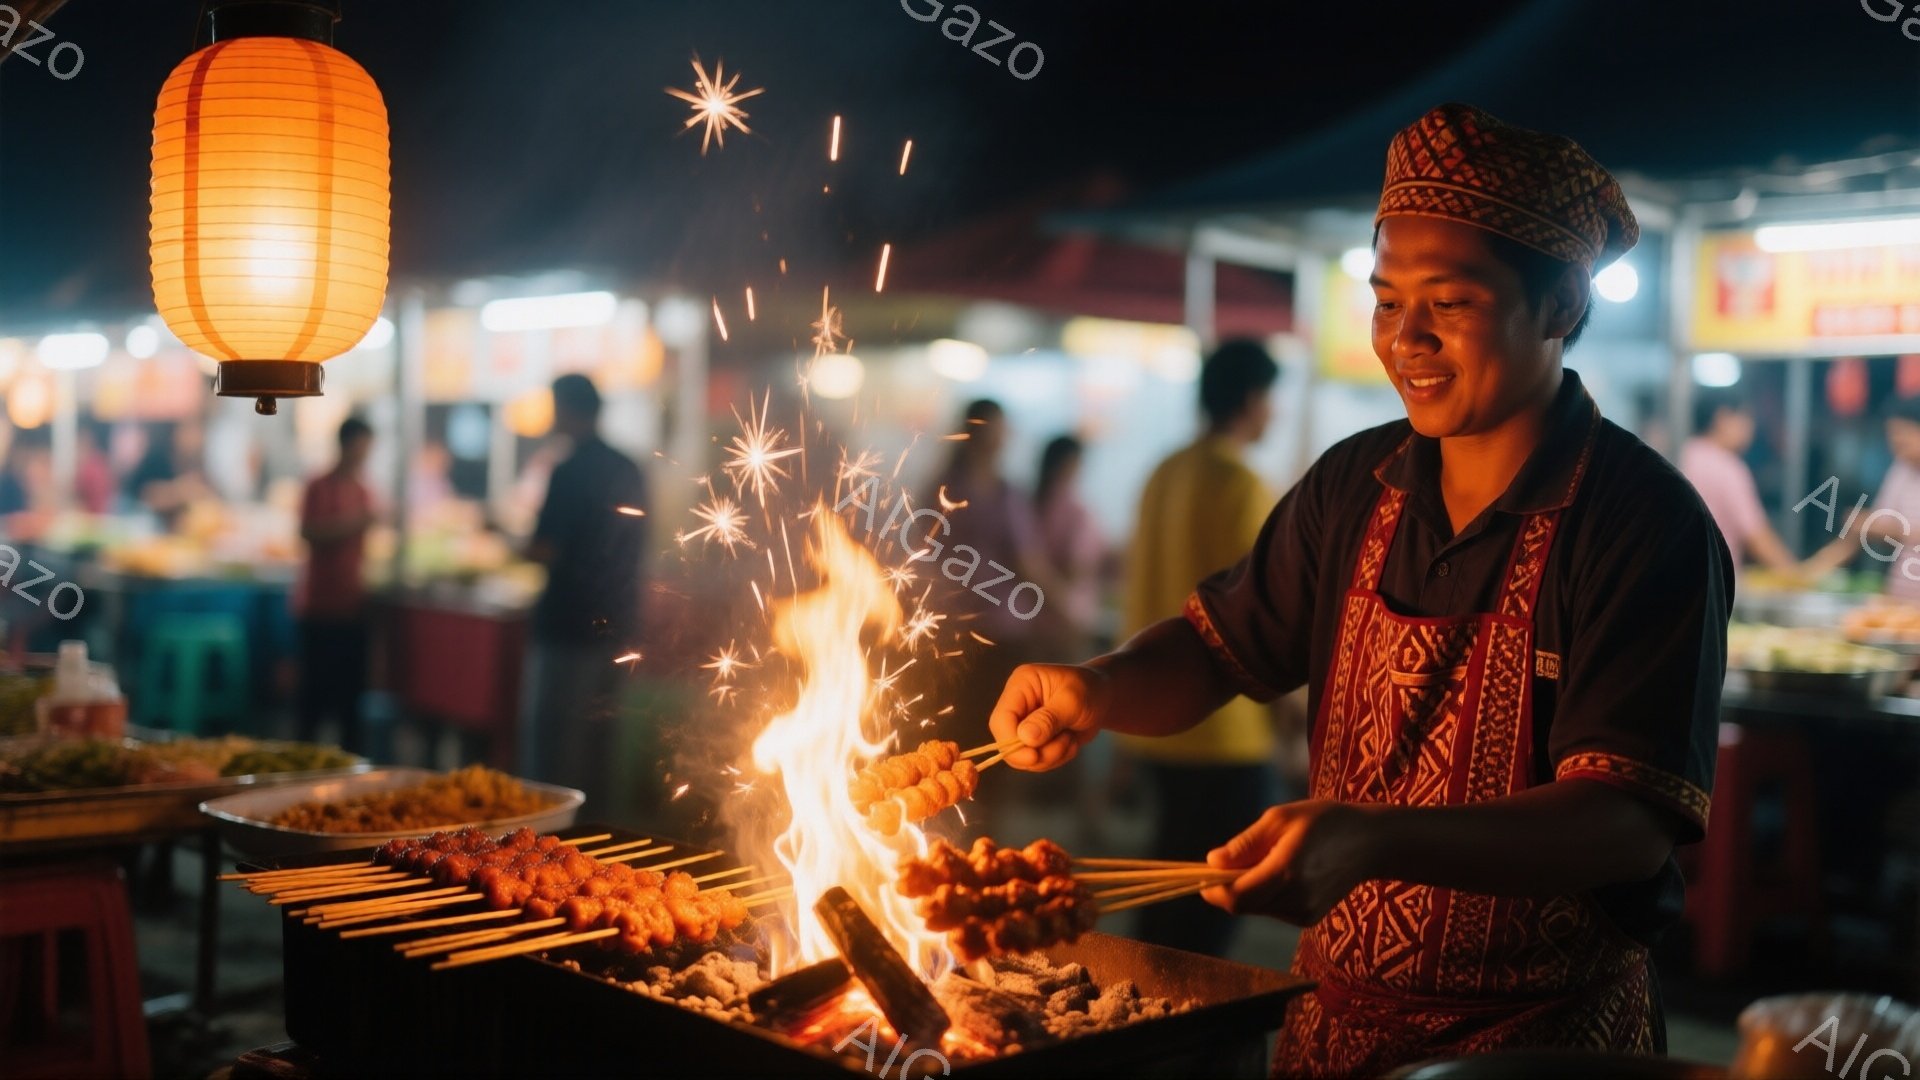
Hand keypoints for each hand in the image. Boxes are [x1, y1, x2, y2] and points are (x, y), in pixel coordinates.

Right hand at [986, 663, 1106, 770]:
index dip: (1011, 742)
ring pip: (1022, 757)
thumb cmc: (1090, 690)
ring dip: (1050, 756)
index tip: (1034, 756)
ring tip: (1070, 740)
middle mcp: (1017, 705)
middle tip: (1065, 744)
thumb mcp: (1073, 701)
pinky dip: (1055, 759)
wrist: (1104, 698)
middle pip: (1007, 742)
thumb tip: (1025, 738)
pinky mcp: (1033, 740)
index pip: (1001, 719)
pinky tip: (1070, 742)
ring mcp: (1024, 724)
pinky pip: (1036, 762)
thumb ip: (1049, 719)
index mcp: (1021, 685)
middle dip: (1037, 752)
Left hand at [1201, 800, 1378, 924]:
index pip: (1236, 897)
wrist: (1369, 842)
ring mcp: (1305, 913)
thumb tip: (1211, 863)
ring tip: (1267, 858)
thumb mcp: (1280, 818)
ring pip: (1256, 908)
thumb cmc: (1323, 820)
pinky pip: (1272, 909)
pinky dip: (1266, 894)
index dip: (1212, 889)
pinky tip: (1283, 872)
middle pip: (1242, 905)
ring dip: (1247, 889)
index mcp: (1287, 871)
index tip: (1201, 874)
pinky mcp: (1309, 918)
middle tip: (1229, 861)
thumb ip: (1245, 844)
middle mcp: (1296, 898)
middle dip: (1227, 887)